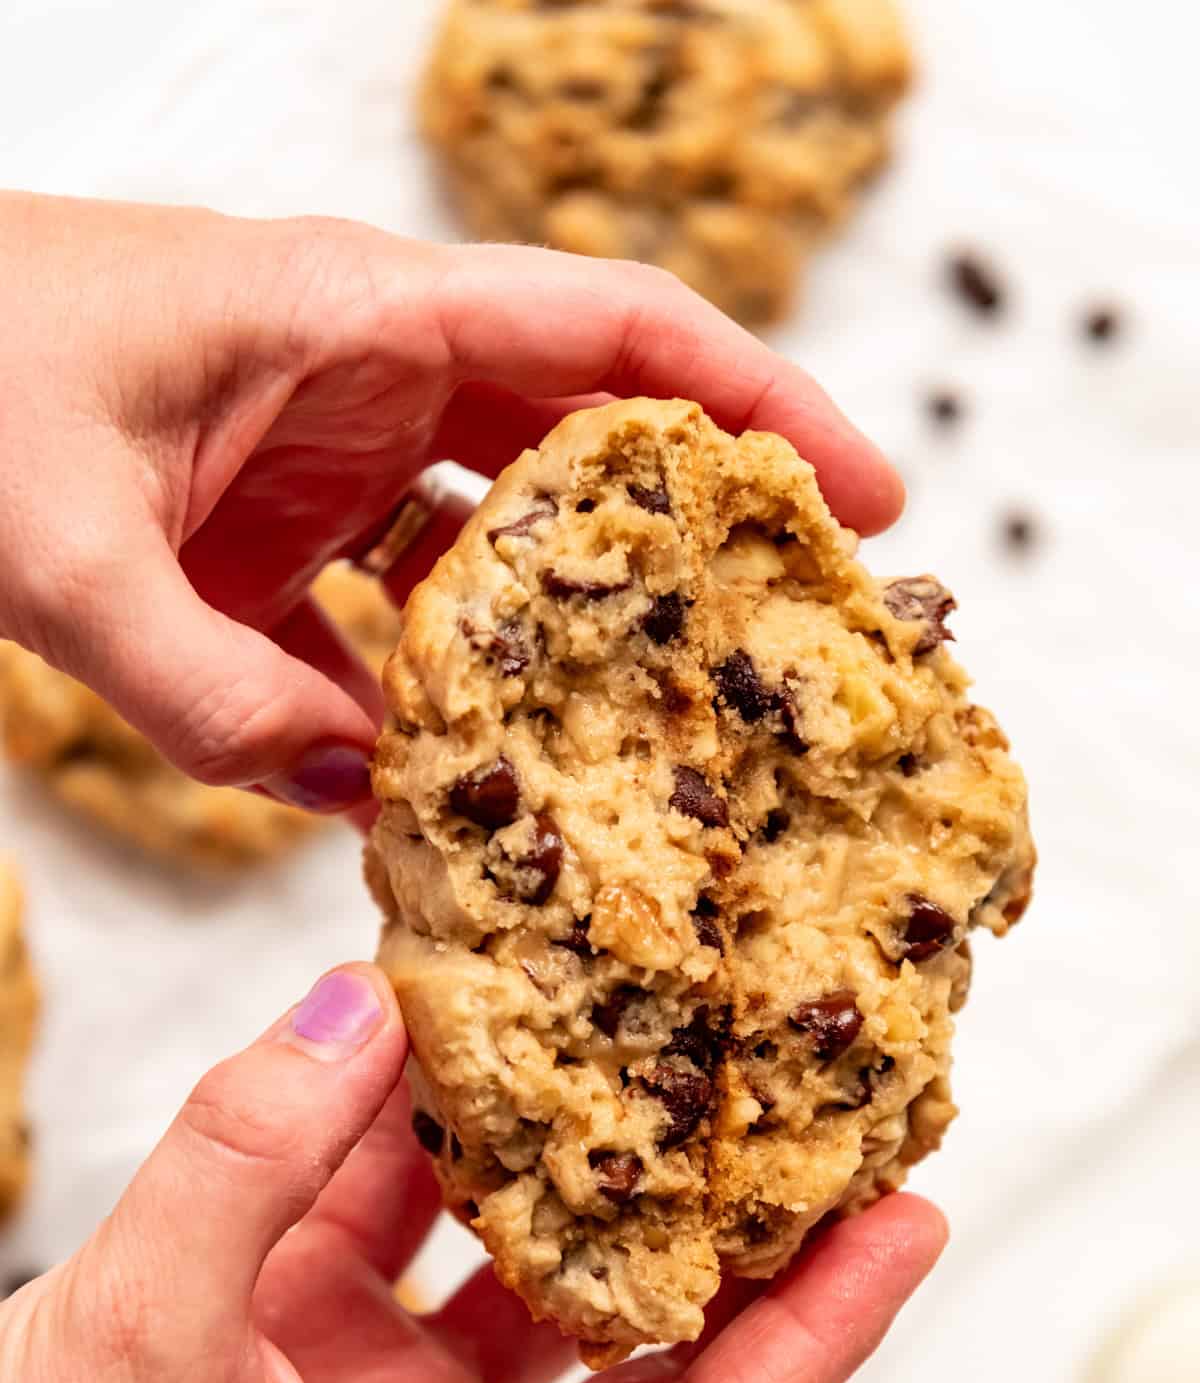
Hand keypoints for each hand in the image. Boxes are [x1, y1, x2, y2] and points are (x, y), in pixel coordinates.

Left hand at [0, 192, 902, 815]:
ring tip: (630, 756)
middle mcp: (364, 377)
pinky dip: (410, 705)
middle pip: (585, 449)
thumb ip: (200, 689)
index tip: (865, 503)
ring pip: (489, 554)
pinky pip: (378, 625)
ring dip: (551, 650)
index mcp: (358, 315)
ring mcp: (318, 458)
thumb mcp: (52, 544)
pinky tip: (430, 793)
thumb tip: (353, 797)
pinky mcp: (262, 532)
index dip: (762, 411)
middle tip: (786, 660)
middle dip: (689, 547)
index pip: (615, 335)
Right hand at [0, 965, 943, 1382]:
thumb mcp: (139, 1336)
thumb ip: (250, 1155)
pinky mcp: (343, 1342)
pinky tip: (470, 1043)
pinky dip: (449, 1138)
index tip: (907, 1229)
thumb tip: (360, 1010)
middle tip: (836, 1124)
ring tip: (681, 1054)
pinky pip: (430, 1223)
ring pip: (547, 1278)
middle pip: (657, 1361)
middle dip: (749, 1246)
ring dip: (596, 1170)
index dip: (818, 1341)